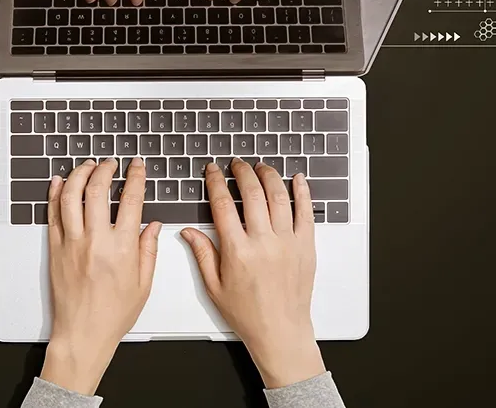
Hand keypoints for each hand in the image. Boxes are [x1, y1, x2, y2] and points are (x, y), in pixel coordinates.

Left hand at [40, 158, 162, 395]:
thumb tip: (153, 225)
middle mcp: (95, 241)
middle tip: (111, 163)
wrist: (82, 334)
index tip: (136, 166)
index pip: (130, 200)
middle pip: (97, 190)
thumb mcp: (143, 284)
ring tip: (88, 166)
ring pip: (71, 196)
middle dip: (105, 169)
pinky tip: (60, 182)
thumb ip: (149, 250)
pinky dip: (55, 193)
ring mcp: (72, 243)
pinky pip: (52, 214)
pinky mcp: (55, 249)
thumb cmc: (113, 315)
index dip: (135, 177)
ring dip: (80, 175)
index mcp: (122, 249)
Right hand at [181, 160, 325, 388]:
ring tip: (261, 167)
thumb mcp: (215, 287)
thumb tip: (188, 231)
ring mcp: (288, 243)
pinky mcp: (306, 246)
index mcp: (238, 251)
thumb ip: (203, 254)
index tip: (213, 171)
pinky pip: (306, 212)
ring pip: (279, 197)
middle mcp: (264, 242)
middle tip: (237, 164)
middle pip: (252, 194)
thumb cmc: (248, 314)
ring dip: (269, 177)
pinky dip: (302, 192)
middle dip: (242, 172)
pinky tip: (298, 179)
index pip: (223, 205)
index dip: (216, 183)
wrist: (280, 332)